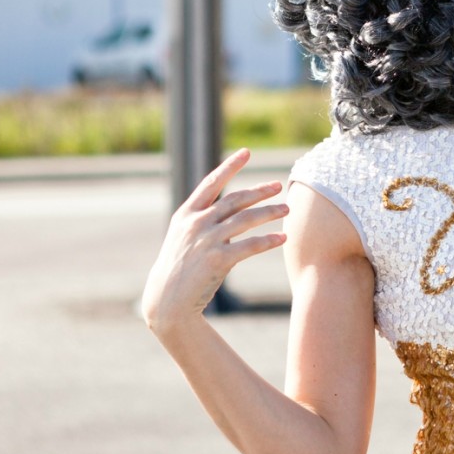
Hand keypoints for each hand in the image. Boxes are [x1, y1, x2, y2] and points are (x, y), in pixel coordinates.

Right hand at [142, 148, 287, 335]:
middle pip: (235, 199)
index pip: (211, 182)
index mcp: (186, 214)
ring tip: (287, 209)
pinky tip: (282, 237)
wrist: (166, 301)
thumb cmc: (181, 267)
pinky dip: (269, 240)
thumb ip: (207, 220)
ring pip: (246, 219)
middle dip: (259, 191)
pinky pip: (250, 245)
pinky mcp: (217, 259)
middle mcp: (196, 223)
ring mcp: (206, 240)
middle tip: (278, 185)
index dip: (230, 166)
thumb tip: (237, 209)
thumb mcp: (186, 237)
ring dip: (270, 212)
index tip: (246, 152)